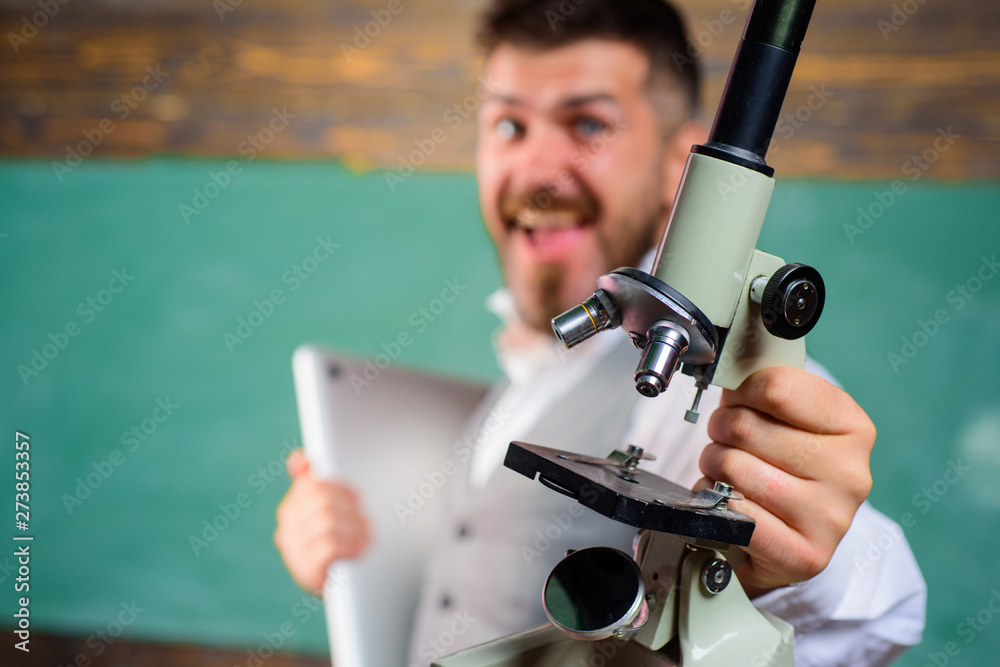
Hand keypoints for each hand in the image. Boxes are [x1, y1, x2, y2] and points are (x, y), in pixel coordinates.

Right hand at [274, 450, 370, 593]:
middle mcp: (286, 529)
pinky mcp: (306, 572)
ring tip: (366, 536)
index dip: (343, 490)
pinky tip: (359, 549)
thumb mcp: (328, 510)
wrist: (344, 588)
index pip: (316, 485)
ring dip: (355, 527)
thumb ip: (312, 483)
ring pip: (327, 520)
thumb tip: (297, 459)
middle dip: (350, 509)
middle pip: (322, 499)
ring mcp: (293, 551)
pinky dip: (350, 544)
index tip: (357, 501)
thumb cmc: (339, 542)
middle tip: (365, 521)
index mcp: (291, 509)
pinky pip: (329, 545)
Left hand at [695, 366, 874, 596]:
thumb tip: (729, 367)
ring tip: (725, 470)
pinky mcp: (806, 555)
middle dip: (721, 429)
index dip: (742, 391)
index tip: (738, 400)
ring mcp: (832, 517)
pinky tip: (727, 500)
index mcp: (854, 427)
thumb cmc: (786, 469)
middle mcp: (852, 472)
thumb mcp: (790, 419)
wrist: (795, 541)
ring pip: (734, 468)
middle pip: (747, 427)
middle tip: (726, 439)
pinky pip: (735, 512)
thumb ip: (767, 389)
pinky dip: (715, 501)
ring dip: (713, 465)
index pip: (777, 387)